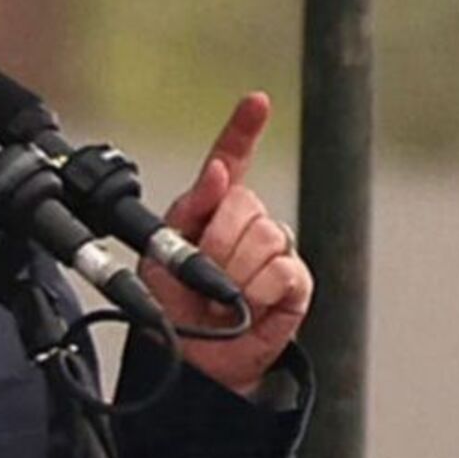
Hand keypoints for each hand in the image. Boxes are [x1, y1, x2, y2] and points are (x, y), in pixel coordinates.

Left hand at [140, 92, 313, 398]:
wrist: (195, 356)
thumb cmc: (174, 302)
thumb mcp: (163, 250)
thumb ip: (191, 208)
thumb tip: (219, 172)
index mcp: (213, 206)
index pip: (232, 158)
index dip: (243, 128)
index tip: (256, 102)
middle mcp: (248, 221)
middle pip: (244, 204)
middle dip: (216, 242)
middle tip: (203, 275)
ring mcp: (275, 248)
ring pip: (264, 237)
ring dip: (234, 272)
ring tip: (222, 295)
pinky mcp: (295, 280)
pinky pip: (282, 271)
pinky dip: (257, 292)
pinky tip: (246, 305)